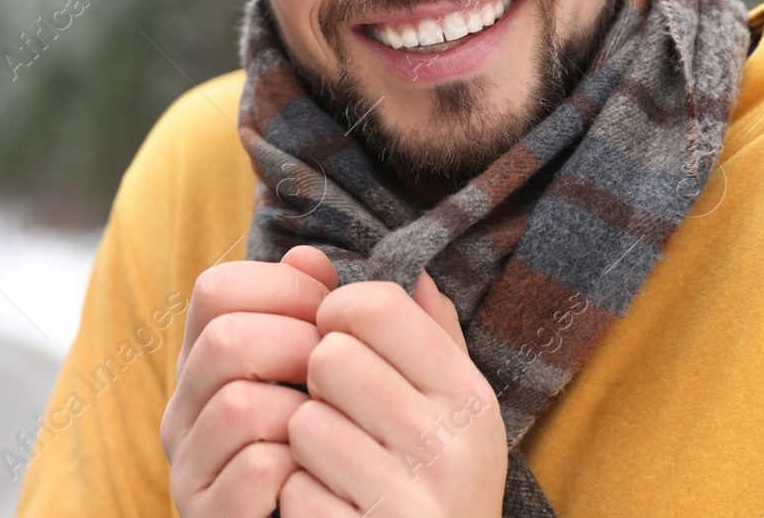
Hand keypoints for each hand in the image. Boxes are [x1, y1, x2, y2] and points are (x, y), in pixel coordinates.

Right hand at [160, 246, 336, 516]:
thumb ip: (321, 315)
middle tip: (336, 374)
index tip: (330, 313)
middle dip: (297, 347)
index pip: (215, 289)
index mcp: (204, 363)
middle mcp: (183, 410)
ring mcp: (189, 467)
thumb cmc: (329, 448)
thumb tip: (309, 254)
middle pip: (223, 341)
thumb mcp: (324, 374)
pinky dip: (298, 468)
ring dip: (302, 413)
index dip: (282, 288)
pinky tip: (318, 475)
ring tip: (333, 429)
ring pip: (238, 406)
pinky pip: (254, 472)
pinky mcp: (208, 516)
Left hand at [280, 264, 506, 516]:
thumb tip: (412, 269)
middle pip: (330, 357)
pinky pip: (295, 488)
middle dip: (317, 388)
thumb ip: (428, 338)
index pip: (373, 304)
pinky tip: (332, 513)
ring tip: (340, 473)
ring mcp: (417, 498)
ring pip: (306, 421)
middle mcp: (455, 442)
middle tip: (342, 423)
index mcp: (468, 394)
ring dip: (305, 447)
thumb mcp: (446, 412)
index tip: (339, 349)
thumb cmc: (428, 485)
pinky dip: (299, 501)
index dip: (335, 319)